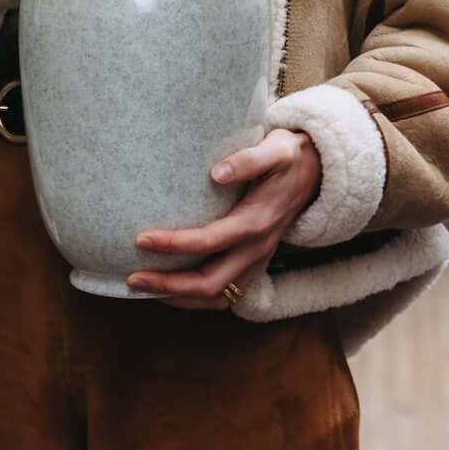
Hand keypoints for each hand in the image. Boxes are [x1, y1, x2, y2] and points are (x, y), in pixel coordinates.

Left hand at [128, 128, 322, 309]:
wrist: (316, 173)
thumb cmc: (288, 158)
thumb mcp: (275, 150)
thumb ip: (248, 160)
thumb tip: (217, 172)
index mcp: (257, 222)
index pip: (210, 242)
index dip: (174, 244)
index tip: (141, 239)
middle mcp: (258, 249)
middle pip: (210, 283)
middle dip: (168, 285)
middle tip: (132, 279)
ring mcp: (258, 261)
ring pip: (217, 296)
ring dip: (179, 298)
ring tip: (143, 290)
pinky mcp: (254, 265)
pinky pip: (225, 294)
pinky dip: (195, 300)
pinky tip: (169, 291)